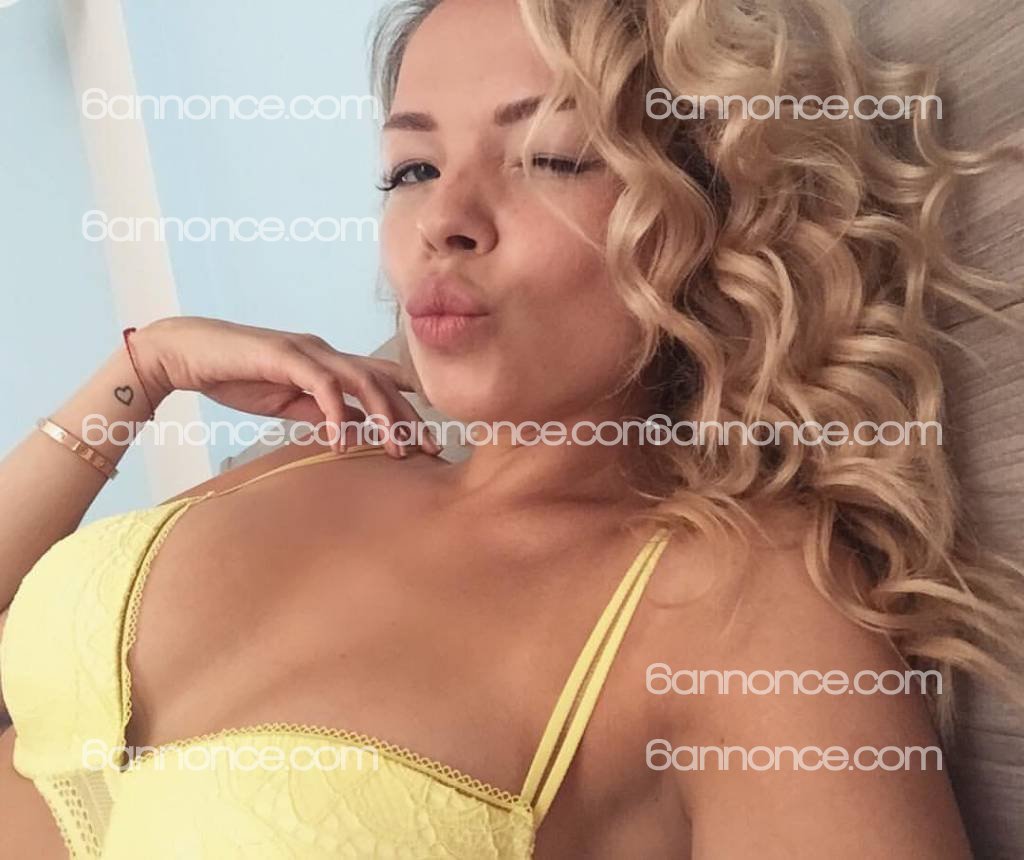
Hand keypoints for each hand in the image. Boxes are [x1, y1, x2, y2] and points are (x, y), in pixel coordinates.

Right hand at [128, 316, 436, 457]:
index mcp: (331, 364)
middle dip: (411, 418)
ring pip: (363, 381)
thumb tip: (353, 432)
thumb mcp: (290, 403)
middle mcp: (328, 353)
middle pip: (385, 383)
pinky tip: (341, 443)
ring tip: (397, 451)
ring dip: (384, 417)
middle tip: (432, 451)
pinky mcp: (286, 355)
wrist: (189, 354)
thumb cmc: (239, 376)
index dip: (411, 409)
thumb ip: (321, 413)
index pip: (384, 382)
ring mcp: (309, 352)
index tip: (430, 443)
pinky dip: (336, 414)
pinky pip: (322, 386)